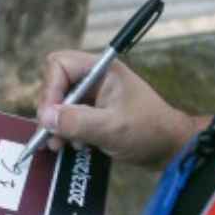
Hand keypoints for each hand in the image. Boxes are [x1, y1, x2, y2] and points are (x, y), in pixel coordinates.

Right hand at [37, 49, 210, 169]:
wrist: (169, 149)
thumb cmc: (149, 132)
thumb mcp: (112, 128)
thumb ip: (77, 121)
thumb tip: (45, 118)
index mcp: (102, 70)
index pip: (59, 65)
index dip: (50, 89)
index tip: (51, 117)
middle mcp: (95, 79)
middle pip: (55, 84)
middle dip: (51, 111)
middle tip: (52, 135)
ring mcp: (94, 97)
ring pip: (60, 104)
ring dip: (57, 125)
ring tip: (60, 145)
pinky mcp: (94, 114)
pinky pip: (69, 118)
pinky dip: (66, 133)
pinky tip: (75, 146)